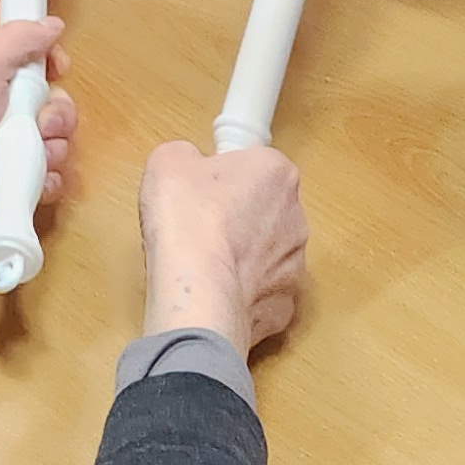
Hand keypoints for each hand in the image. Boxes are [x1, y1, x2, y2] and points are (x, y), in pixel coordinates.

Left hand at [0, 19, 75, 290]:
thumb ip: (18, 39)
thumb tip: (51, 24)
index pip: (37, 63)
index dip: (52, 66)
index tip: (56, 70)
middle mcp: (3, 111)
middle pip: (57, 105)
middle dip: (57, 115)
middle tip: (38, 124)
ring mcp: (10, 149)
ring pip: (59, 143)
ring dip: (53, 151)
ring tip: (27, 157)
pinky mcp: (15, 183)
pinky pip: (52, 179)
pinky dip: (47, 181)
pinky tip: (30, 182)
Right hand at [139, 141, 309, 353]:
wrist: (197, 290)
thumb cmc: (187, 220)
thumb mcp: (169, 161)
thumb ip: (187, 156)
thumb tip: (188, 168)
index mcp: (277, 172)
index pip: (257, 165)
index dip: (226, 176)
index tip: (203, 189)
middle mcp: (296, 217)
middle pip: (267, 209)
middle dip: (239, 216)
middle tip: (201, 225)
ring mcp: (295, 266)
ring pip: (268, 254)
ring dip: (243, 257)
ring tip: (204, 263)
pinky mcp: (284, 308)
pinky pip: (262, 293)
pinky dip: (241, 293)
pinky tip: (214, 292)